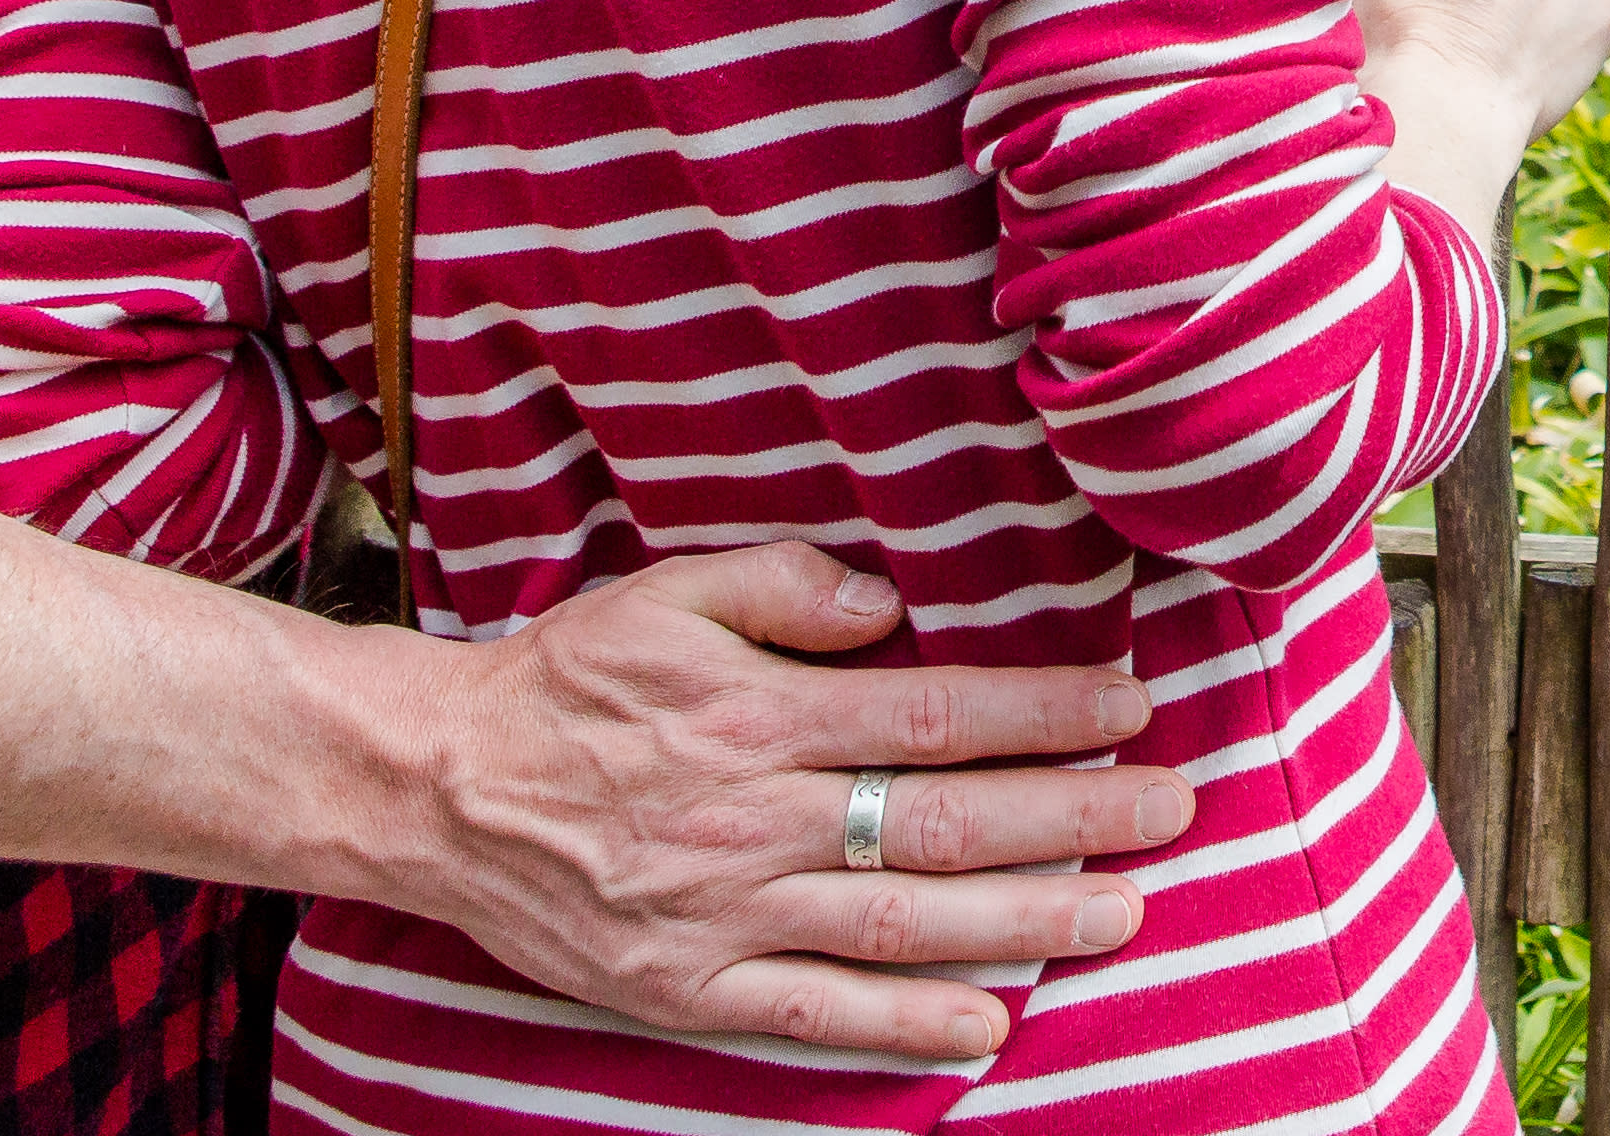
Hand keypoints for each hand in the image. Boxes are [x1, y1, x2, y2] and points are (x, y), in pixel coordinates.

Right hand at [384, 542, 1197, 1060]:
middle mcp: (753, 817)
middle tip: (1172, 811)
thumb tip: (891, 599)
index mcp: (759, 713)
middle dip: (1076, 817)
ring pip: (902, 923)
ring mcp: (722, 913)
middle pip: (946, 822)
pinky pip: (814, 1015)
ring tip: (1122, 913)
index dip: (1044, 713)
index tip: (1130, 709)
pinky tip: (988, 1024)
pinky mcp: (685, 987)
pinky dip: (906, 1025)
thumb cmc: (567, 680)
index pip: (937, 714)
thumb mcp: (669, 591)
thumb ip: (788, 584)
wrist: (437, 786)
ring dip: (1024, 922)